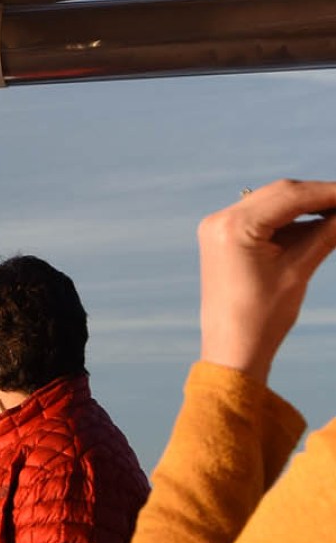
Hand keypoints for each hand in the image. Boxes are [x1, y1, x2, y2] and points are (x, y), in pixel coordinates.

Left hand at [199, 180, 335, 382]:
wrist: (232, 349)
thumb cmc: (262, 316)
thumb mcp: (298, 269)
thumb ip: (327, 232)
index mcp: (233, 227)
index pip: (291, 196)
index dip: (330, 192)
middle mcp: (219, 221)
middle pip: (282, 194)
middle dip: (321, 197)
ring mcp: (218, 229)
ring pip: (274, 204)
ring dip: (309, 206)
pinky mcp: (223, 239)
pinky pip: (264, 219)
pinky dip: (292, 220)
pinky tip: (322, 222)